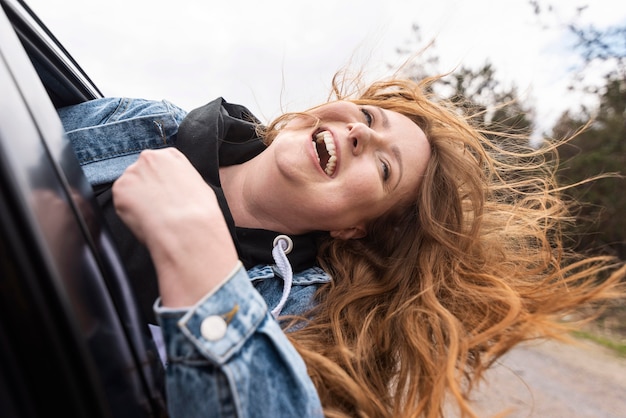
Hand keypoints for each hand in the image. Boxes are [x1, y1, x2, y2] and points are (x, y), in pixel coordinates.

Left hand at [112, 148, 237, 306]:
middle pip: (141, 173)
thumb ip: (183, 183)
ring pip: (130, 188)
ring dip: (137, 203)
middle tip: (160, 213)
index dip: (162, 185)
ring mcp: (133, 173)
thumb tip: (177, 192)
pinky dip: (129, 214)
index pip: (159, 163)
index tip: (168, 201)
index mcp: (173, 156)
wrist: (190, 234)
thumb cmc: (204, 219)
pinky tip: (145, 222)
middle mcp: (150, 158)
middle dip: (147, 191)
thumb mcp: (202, 191)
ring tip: (155, 220)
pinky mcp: (121, 191)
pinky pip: (122, 203)